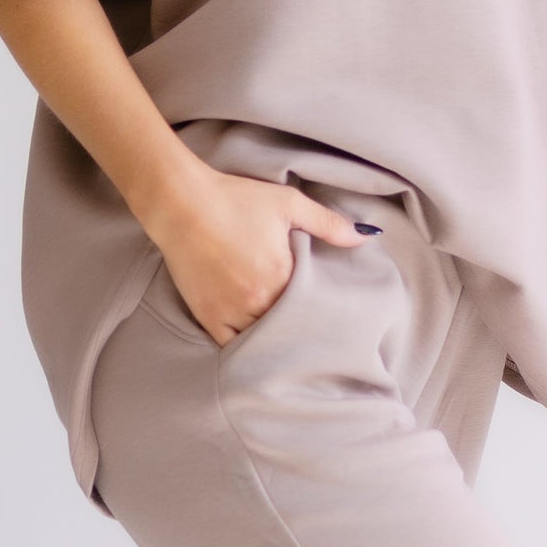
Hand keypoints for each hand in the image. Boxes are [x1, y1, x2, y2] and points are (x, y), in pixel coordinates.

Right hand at [141, 163, 369, 345]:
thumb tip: (366, 237)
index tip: (324, 308)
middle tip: (310, 330)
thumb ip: (328, 224)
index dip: (318, 307)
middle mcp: (257, 299)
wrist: (180, 202)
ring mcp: (230, 311)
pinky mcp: (206, 315)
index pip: (311, 305)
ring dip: (273, 339)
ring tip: (286, 339)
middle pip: (288, 326)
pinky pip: (230, 345)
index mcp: (281, 275)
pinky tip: (255, 347)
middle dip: (298, 326)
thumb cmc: (235, 199)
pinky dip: (244, 347)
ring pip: (261, 340)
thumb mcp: (287, 203)